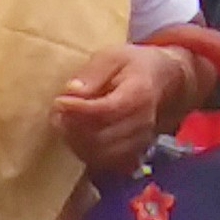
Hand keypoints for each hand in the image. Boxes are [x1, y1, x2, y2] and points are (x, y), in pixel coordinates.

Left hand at [54, 44, 187, 177]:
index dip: (80, 110)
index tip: (60, 101)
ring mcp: (139, 142)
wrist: (162, 81)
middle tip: (56, 112)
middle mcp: (143, 123)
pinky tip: (75, 137)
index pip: (108, 110)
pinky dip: (85, 153)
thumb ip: (93, 72)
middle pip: (102, 136)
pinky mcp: (133, 154)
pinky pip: (105, 163)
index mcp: (139, 94)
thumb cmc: (133, 66)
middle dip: (73, 127)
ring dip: (76, 142)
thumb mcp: (113, 56)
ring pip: (101, 153)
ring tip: (62, 123)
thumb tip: (72, 90)